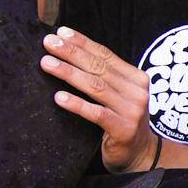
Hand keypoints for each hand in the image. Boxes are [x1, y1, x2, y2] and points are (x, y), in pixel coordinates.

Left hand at [42, 28, 159, 172]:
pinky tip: (59, 98)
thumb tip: (70, 53)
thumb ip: (104, 77)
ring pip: (95, 87)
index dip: (83, 42)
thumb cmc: (122, 121)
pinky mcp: (123, 130)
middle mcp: (136, 91)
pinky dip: (76, 104)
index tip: (61, 33)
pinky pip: (96, 113)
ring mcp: (132, 111)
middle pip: (98, 67)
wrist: (139, 154)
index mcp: (135, 78)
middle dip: (71, 53)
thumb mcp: (119, 95)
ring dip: (68, 73)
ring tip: (47, 64)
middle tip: (49, 43)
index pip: (105, 55)